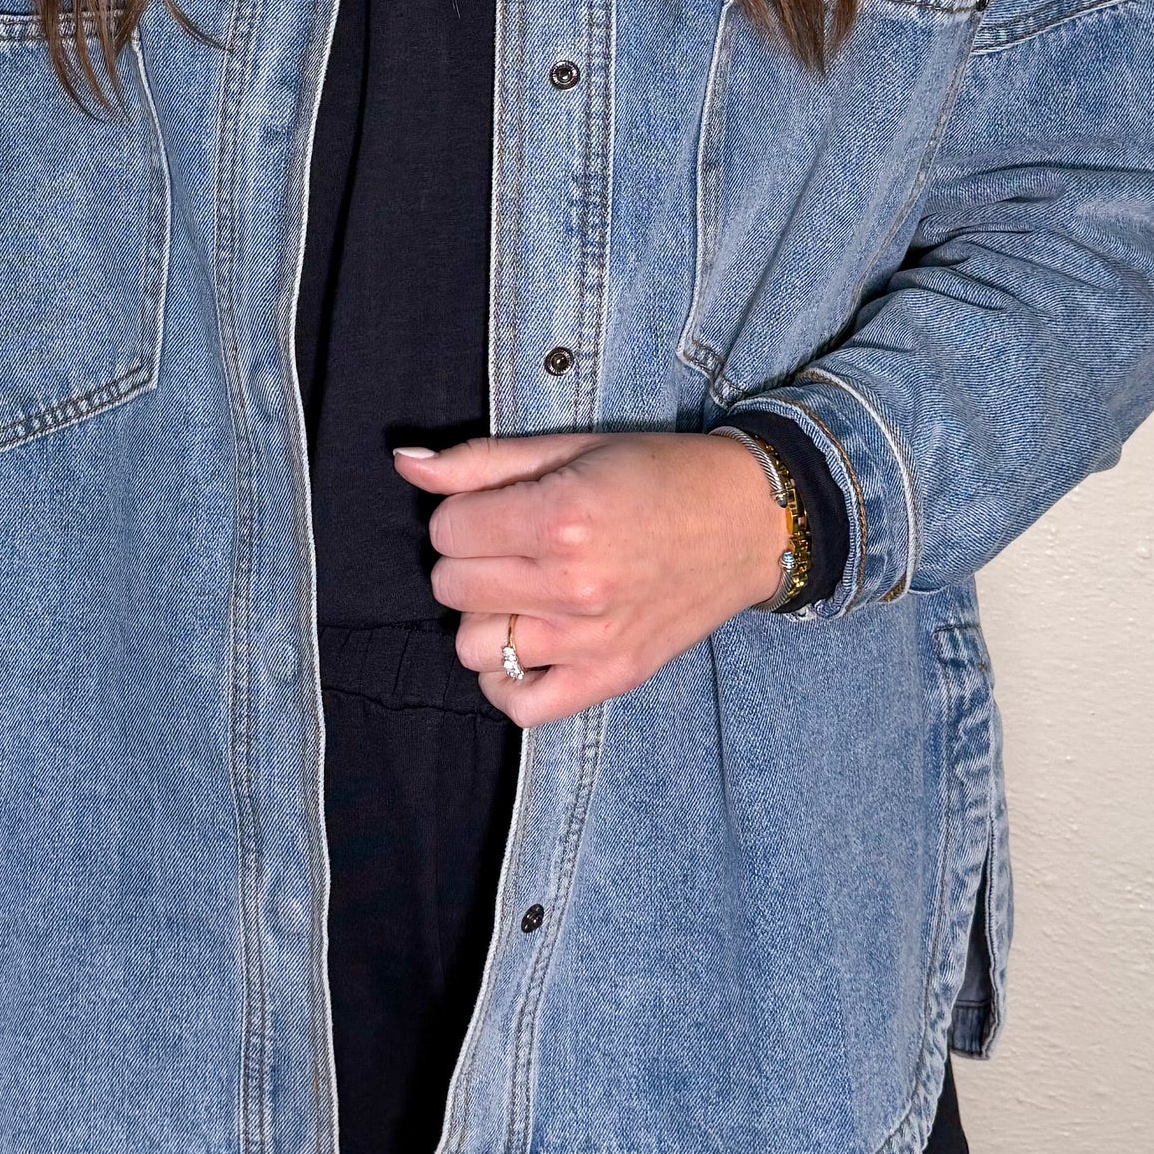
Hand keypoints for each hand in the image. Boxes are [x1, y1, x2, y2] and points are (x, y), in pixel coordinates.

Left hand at [395, 429, 785, 724]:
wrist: (748, 519)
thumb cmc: (658, 474)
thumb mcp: (571, 447)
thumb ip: (480, 461)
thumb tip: (405, 462)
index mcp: (560, 517)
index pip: (446, 529)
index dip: (462, 513)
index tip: (497, 507)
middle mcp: (572, 585)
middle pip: (451, 587)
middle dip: (468, 560)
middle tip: (511, 544)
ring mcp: (591, 640)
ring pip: (472, 647)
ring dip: (484, 616)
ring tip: (522, 589)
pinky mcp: (612, 677)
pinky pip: (521, 706)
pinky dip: (505, 680)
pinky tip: (522, 643)